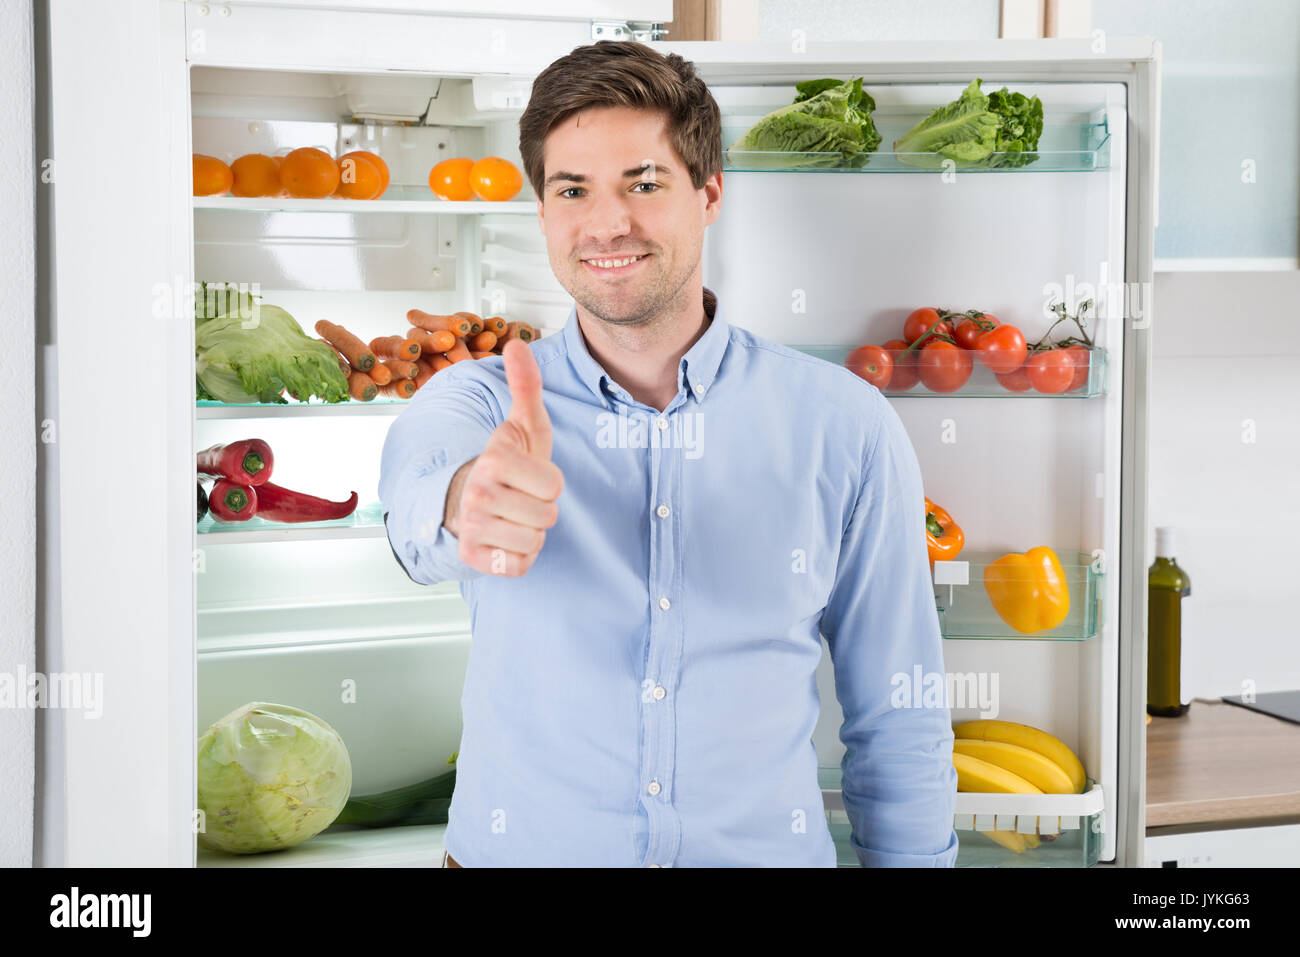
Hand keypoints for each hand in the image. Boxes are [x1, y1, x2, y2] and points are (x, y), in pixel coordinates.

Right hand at [448, 339, 563, 575]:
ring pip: (535, 541)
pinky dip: (519, 557)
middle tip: (521, 497)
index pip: (554, 485)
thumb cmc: (506, 463)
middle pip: (547, 516)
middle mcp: (477, 494)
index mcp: (494, 460)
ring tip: (514, 516)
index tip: (530, 474)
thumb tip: (516, 345)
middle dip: (542, 509)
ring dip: (531, 532)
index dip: (550, 482)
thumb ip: (526, 386)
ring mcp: (472, 527)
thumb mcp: (522, 425)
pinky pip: (519, 566)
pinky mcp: (472, 557)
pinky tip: (505, 538)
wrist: (469, 498)